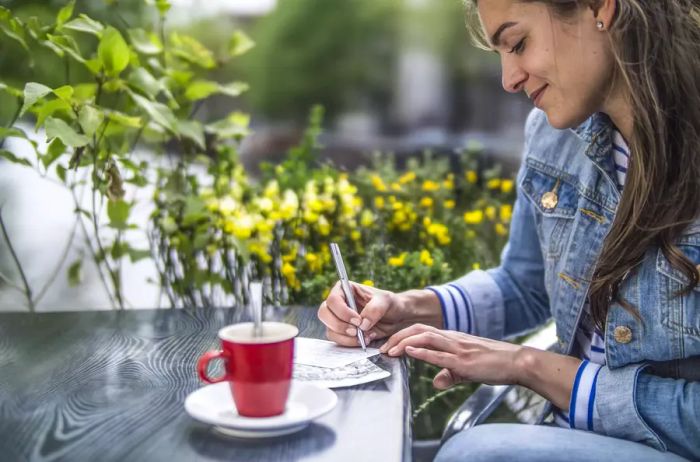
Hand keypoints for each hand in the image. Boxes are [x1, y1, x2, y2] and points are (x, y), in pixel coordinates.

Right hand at [317, 282, 406, 346]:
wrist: (395, 318)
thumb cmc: (389, 304)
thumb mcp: (386, 301)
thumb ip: (375, 309)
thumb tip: (362, 324)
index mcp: (345, 289)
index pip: (333, 299)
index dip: (342, 311)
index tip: (358, 320)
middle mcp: (338, 303)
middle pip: (324, 313)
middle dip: (339, 325)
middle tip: (355, 331)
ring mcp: (338, 318)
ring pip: (329, 329)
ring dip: (346, 337)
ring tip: (365, 337)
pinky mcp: (342, 331)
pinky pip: (337, 339)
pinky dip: (349, 343)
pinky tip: (364, 340)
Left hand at [379, 323, 523, 388]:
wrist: (516, 362)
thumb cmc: (494, 364)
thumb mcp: (466, 370)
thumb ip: (450, 375)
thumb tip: (437, 383)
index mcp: (452, 339)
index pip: (422, 330)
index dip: (402, 335)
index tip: (388, 344)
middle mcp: (452, 339)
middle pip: (418, 329)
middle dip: (397, 336)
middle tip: (382, 346)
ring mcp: (457, 348)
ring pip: (425, 336)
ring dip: (404, 342)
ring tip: (390, 349)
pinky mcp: (463, 360)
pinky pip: (439, 354)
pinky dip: (422, 352)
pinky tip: (409, 352)